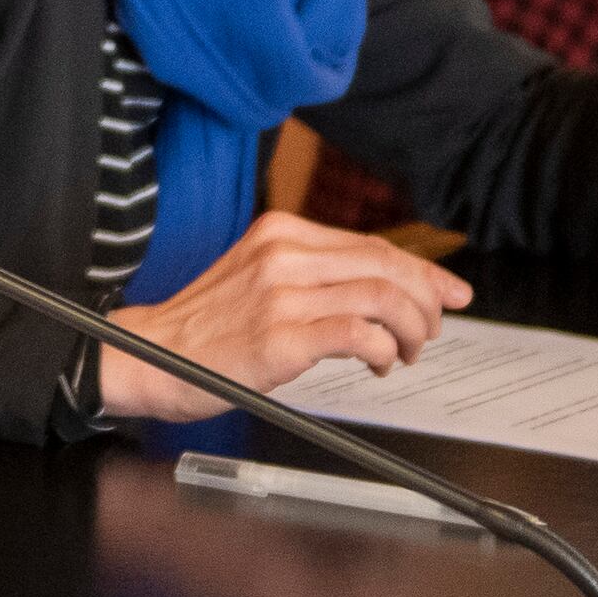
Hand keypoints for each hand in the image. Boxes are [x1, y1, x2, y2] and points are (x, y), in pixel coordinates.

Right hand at [95, 211, 469, 417]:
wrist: (148, 356)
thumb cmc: (204, 328)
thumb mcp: (257, 277)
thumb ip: (312, 275)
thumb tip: (383, 291)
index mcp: (279, 232)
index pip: (371, 243)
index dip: (421, 270)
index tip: (449, 291)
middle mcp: (282, 254)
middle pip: (384, 263)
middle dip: (425, 299)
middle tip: (433, 330)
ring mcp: (279, 294)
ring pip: (380, 296)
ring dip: (410, 329)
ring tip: (406, 353)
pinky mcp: (278, 337)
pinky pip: (357, 333)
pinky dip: (382, 349)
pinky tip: (378, 364)